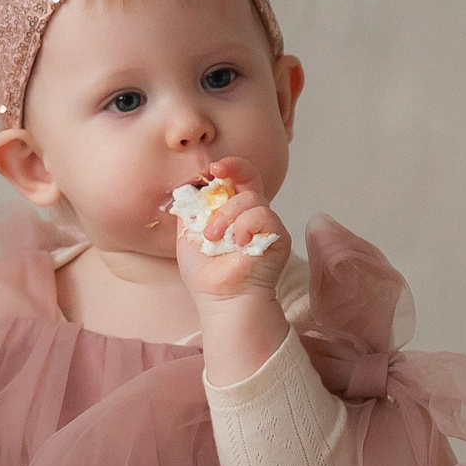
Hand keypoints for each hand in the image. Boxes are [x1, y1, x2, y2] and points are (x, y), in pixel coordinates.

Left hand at [172, 157, 290, 308]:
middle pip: (250, 176)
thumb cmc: (205, 273)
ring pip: (250, 197)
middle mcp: (251, 213)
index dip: (228, 167)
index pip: (236, 178)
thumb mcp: (187, 235)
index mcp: (231, 210)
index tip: (212, 169)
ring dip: (226, 215)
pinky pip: (264, 215)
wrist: (221, 298)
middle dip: (233, 168)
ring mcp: (266, 223)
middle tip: (216, 172)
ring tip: (214, 238)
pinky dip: (245, 226)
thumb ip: (189, 210)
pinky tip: (239, 244)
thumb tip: (188, 186)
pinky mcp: (279, 235)